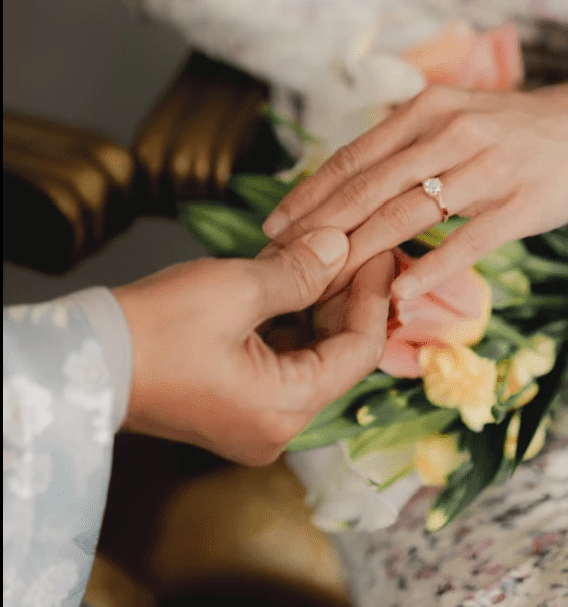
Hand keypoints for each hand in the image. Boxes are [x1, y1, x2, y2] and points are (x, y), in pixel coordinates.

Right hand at [113, 229, 393, 465]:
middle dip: (347, 295)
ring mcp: (256, 418)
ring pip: (312, 353)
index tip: (382, 249)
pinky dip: (293, 318)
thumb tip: (340, 245)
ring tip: (325, 253)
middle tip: (355, 245)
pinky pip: (284, 359)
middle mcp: (278, 425)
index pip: (360, 350)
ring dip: (320, 302)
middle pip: (339, 353)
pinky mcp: (237, 403)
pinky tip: (294, 277)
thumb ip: (301, 270)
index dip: (376, 295)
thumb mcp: (237, 289)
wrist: (83, 360)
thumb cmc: (155, 329)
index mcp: (286, 408)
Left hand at [262, 69, 567, 300]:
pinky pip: (467, 240)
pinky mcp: (521, 202)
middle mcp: (450, 131)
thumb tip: (354, 180)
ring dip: (359, 253)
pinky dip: (430, 267)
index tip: (275, 226)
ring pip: (407, 213)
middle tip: (283, 263)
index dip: (310, 194)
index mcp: (427, 109)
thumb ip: (409, 141)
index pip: (354, 157)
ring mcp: (487, 166)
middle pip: (369, 187)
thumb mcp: (457, 114)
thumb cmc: (517, 128)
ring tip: (324, 285)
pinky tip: (401, 293)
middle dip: (320, 230)